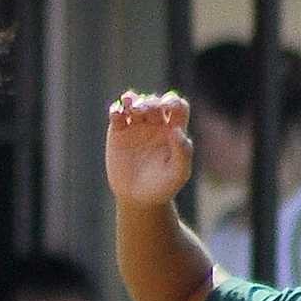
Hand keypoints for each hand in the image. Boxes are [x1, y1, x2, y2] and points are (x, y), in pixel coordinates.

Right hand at [104, 91, 194, 207]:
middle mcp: (156, 124)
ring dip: (133, 101)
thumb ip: (183, 152)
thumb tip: (177, 131)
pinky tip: (117, 114)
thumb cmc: (164, 187)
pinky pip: (117, 115)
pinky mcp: (118, 132)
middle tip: (142, 111)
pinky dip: (116, 110)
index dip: (173, 102)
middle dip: (149, 103)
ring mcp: (136, 126)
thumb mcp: (179, 173)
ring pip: (135, 104)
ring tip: (129, 104)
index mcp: (174, 130)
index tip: (167, 107)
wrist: (139, 199)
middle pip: (155, 103)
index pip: (177, 106)